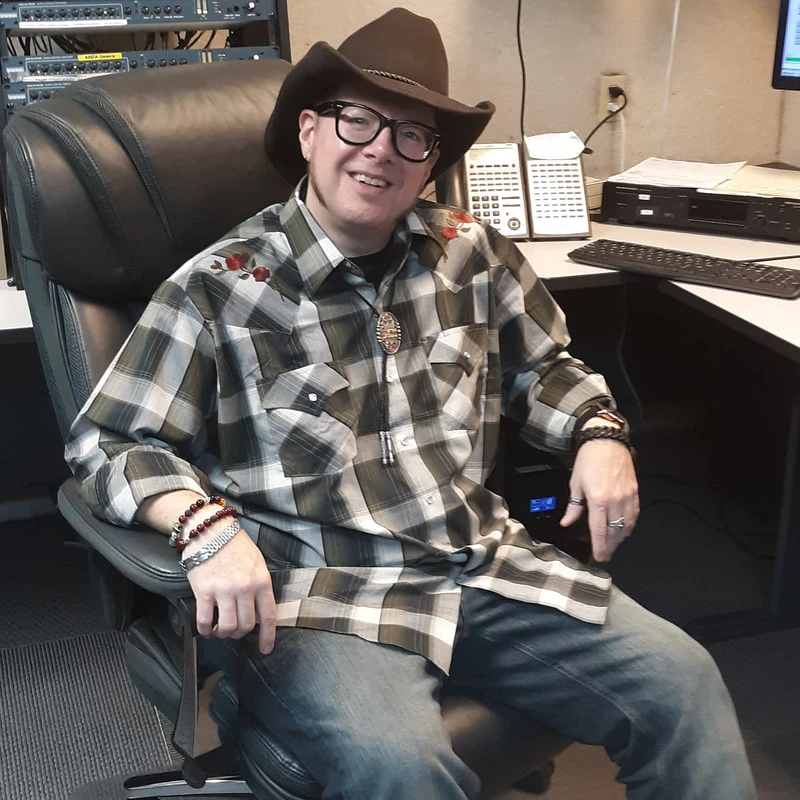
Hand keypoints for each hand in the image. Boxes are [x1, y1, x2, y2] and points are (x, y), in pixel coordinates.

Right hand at [184, 528, 275, 653]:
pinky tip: (206, 629)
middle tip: (235, 631)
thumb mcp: (257, 562)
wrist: (210, 529)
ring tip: (220, 630)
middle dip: (240, 634)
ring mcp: (224, 591)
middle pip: (246, 625)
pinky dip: (205, 630)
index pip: (268, 615)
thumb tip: (258, 609)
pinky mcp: (204, 591)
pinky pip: (205, 621)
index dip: (268, 636)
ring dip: (223, 633)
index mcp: (261, 580)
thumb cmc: (234, 544)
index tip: (266, 648)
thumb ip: (260, 585)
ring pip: (227, 627)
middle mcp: (245, 587)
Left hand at [559, 439, 638, 561]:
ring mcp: (627, 496)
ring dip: (621, 538)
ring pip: (627, 525)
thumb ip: (573, 506)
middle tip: (606, 555)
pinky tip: (625, 530)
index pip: (599, 530)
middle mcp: (615, 500)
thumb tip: (567, 522)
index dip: (599, 547)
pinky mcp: (635, 491)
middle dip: (610, 546)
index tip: (599, 557)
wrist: (607, 441)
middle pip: (615, 531)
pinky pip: (634, 514)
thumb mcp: (575, 483)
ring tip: (614, 545)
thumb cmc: (589, 459)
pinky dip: (630, 525)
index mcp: (598, 499)